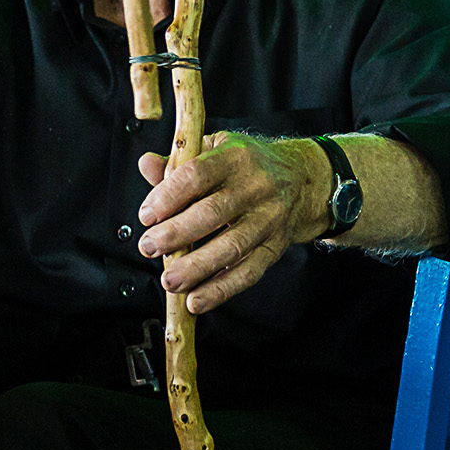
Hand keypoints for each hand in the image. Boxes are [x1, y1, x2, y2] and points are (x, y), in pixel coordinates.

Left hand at [136, 133, 331, 313]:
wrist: (302, 179)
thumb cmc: (248, 166)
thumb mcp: (216, 150)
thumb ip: (178, 162)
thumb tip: (148, 166)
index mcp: (236, 157)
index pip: (197, 175)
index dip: (168, 197)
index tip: (147, 216)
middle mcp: (257, 186)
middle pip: (212, 213)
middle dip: (175, 234)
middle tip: (149, 247)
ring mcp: (270, 218)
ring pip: (232, 246)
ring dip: (196, 268)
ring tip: (170, 280)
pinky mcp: (276, 246)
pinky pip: (249, 272)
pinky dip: (221, 289)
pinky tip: (197, 299)